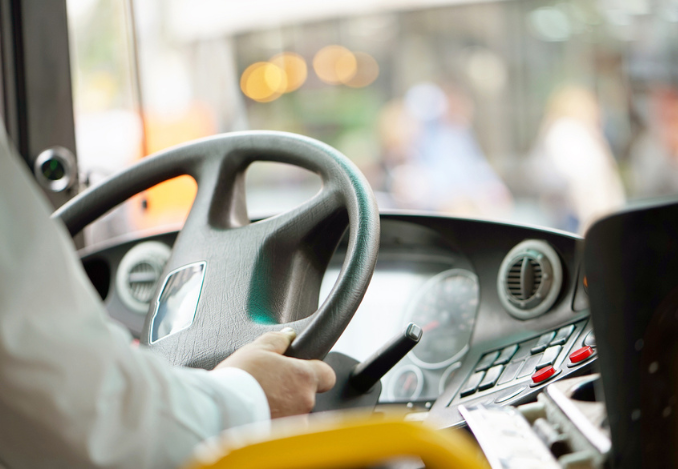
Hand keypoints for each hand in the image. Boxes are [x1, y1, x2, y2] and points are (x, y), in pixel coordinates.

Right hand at [214, 328, 335, 417]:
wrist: (221, 411)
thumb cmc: (240, 378)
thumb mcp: (258, 348)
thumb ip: (278, 339)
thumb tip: (288, 335)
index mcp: (304, 378)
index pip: (327, 375)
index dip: (316, 371)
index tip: (300, 370)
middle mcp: (305, 402)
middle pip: (307, 395)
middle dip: (291, 390)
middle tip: (270, 383)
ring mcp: (294, 422)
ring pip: (295, 412)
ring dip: (282, 407)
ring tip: (260, 400)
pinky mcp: (280, 437)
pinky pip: (282, 427)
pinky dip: (273, 420)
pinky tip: (256, 414)